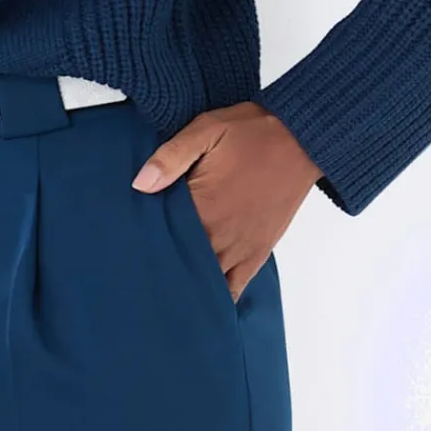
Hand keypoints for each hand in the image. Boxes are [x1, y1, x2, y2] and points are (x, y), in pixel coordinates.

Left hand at [131, 102, 323, 299]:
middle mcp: (221, 235)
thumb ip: (171, 157)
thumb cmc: (252, 133)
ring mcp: (241, 248)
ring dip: (187, 284)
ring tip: (165, 289)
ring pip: (207, 282)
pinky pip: (236, 286)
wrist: (302, 140)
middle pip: (182, 265)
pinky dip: (220, 296)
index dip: (144, 243)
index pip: (163, 238)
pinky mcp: (258, 252)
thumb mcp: (206, 131)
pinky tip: (203, 300)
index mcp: (204, 207)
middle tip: (138, 273)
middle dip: (162, 268)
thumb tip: (140, 184)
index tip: (128, 248)